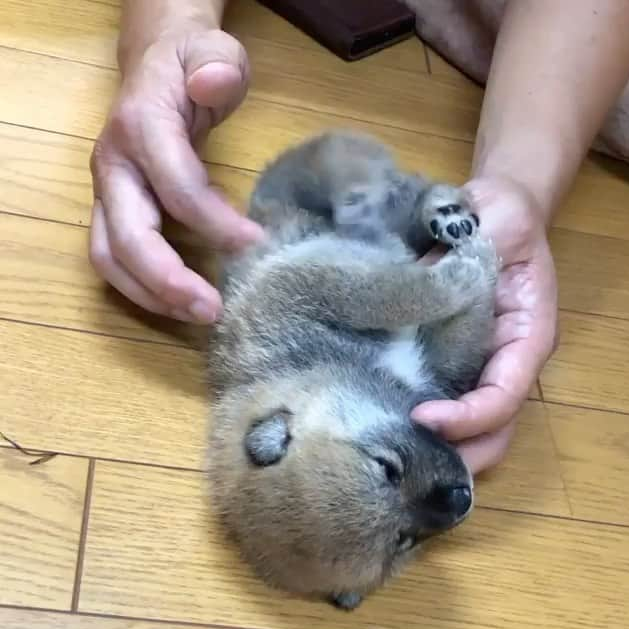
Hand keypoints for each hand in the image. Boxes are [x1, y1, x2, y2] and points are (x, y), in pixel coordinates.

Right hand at [89, 28, 263, 322]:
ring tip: (198, 315)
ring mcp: (108, 192)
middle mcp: (114, 165)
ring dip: (151, 296)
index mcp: (141, 126)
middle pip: (126, 237)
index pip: (175, 187)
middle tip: (213, 311)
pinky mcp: (114, 211)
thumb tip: (212, 84)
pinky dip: (146, 289)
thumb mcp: (214, 50)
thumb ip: (218, 64)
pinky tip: (183, 302)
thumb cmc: (191, 66)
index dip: (215, 223)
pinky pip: (117, 260)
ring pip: (109, 257)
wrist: (156, 68)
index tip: (257, 245)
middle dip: (168, 280)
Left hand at [412, 176, 557, 472]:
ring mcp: (480, 368)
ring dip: (443, 452)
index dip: (470, 416)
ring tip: (396, 459)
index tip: (422, 416)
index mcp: (527, 336)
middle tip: (409, 468)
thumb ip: (473, 245)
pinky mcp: (452, 363)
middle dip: (461, 456)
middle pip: (496, 430)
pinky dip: (425, 428)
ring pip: (473, 430)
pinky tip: (386, 428)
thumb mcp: (495, 217)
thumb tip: (427, 283)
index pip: (506, 393)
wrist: (492, 214)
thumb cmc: (500, 215)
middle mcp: (507, 362)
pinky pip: (445, 406)